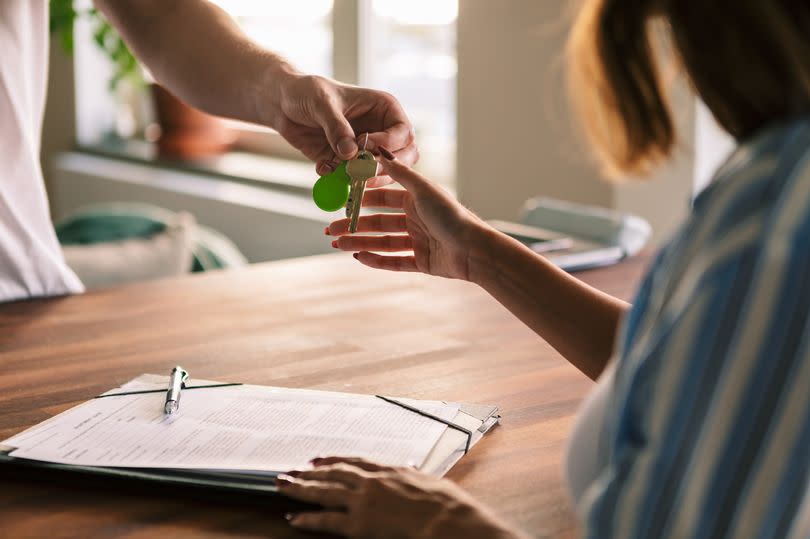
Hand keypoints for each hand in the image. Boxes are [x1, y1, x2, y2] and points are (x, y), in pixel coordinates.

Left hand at [274, 74, 417, 176]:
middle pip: (403, 157)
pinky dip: (341, 181)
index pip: (403, 132)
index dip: (389, 144)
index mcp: (384, 109)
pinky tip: (324, 168)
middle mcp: (381, 131)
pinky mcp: (349, 164)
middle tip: (362, 171)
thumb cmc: (306, 91)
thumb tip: (351, 154)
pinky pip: (354, 179)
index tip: (366, 145)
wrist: (282, 103)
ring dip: (365, 178)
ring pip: (384, 173)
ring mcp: (366, 150)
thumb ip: (337, 128)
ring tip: (342, 173)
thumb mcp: (322, 103)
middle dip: (385, 167)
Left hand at [276, 457, 523, 538]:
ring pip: (323, 491)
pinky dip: (308, 518)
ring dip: (300, 488)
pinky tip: (293, 518)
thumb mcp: (430, 481)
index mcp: (389, 470)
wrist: (446, 519)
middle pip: (332, 473)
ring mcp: (363, 501)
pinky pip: (327, 520)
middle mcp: (372, 481)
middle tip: (289, 470)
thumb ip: (413, 477)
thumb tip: (412, 471)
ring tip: (282, 485)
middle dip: (309, 472)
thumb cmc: (446, 504)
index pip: (354, 461)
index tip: (318, 459)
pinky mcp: (359, 523)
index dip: (333, 459)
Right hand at [326, 147, 489, 279]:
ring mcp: (418, 242)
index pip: (382, 200)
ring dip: (360, 243)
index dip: (361, 201)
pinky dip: (376, 260)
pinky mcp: (422, 262)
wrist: (474, 249)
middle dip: (354, 226)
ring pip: (382, 243)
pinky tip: (358, 257)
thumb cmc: (451, 215)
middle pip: (378, 223)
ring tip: (337, 244)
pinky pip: (394, 262)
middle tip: (330, 229)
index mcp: (416, 201)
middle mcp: (416, 220)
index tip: (341, 202)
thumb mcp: (423, 190)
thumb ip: (400, 173)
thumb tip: (378, 150)